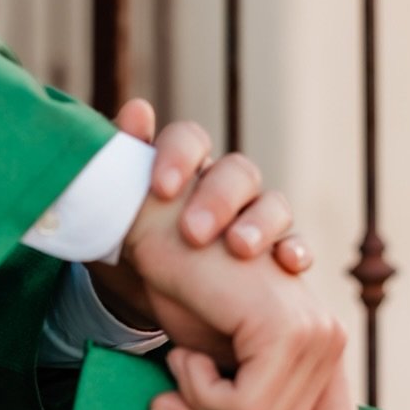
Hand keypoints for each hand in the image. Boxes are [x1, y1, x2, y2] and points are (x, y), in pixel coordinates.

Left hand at [114, 99, 310, 276]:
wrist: (149, 297)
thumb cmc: (131, 246)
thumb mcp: (113, 214)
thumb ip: (117, 166)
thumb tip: (134, 111)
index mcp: (183, 167)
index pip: (189, 140)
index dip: (178, 156)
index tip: (161, 189)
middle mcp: (223, 186)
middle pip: (237, 171)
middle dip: (217, 198)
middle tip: (193, 232)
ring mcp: (253, 218)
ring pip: (272, 204)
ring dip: (259, 223)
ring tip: (240, 248)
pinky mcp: (274, 256)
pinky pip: (296, 245)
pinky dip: (295, 250)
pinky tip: (288, 263)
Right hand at [119, 189, 360, 409]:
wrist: (158, 235)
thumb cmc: (185, 295)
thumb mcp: (219, 365)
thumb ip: (248, 407)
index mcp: (324, 349)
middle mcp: (330, 339)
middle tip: (172, 399)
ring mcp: (313, 333)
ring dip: (201, 405)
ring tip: (181, 363)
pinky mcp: (283, 329)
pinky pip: (243, 406)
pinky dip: (198, 390)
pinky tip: (185, 353)